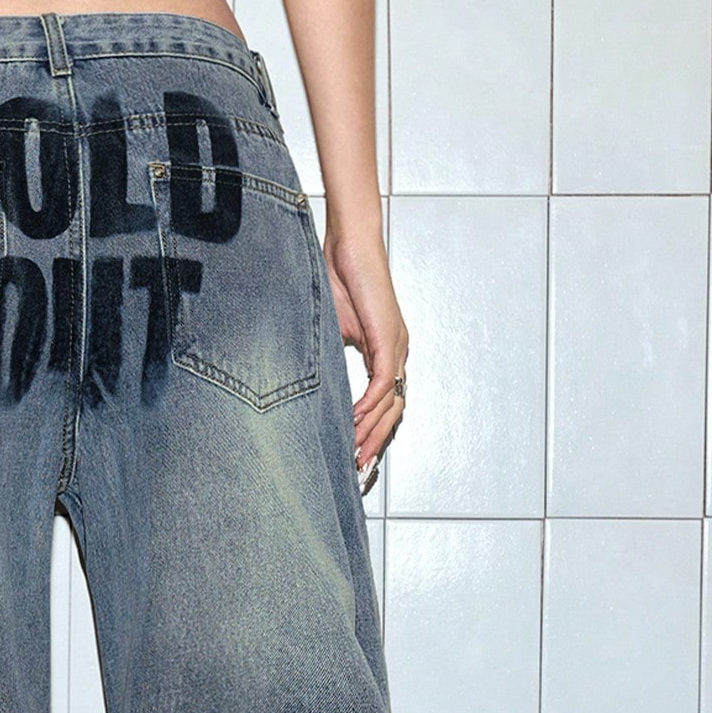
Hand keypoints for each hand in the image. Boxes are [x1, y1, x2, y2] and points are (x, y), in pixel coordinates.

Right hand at [321, 222, 407, 488]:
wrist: (349, 244)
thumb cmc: (337, 277)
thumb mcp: (331, 330)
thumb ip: (330, 360)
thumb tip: (314, 385)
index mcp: (385, 352)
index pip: (385, 403)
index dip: (371, 432)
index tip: (355, 455)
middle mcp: (397, 352)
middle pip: (394, 411)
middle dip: (375, 442)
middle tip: (357, 468)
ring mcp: (397, 346)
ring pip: (391, 403)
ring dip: (372, 431)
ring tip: (354, 453)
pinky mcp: (389, 338)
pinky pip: (382, 384)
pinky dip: (369, 406)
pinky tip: (353, 421)